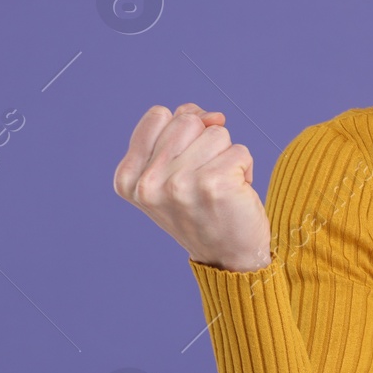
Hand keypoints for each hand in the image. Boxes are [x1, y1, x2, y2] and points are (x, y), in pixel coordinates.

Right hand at [113, 102, 273, 271]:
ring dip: (226, 157)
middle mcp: (147, 183)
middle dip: (205, 143)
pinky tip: (234, 195)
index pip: (158, 115)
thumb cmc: (202, 208)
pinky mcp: (212, 184)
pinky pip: (240, 151)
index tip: (185, 163)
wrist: (228, 257)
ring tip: (219, 188)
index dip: (181, 131)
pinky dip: (245, 169)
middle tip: (204, 180)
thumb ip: (179, 131)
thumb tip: (213, 116)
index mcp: (128, 178)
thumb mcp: (172, 171)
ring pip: (216, 132)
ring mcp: (178, 184)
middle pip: (187, 120)